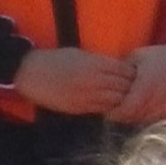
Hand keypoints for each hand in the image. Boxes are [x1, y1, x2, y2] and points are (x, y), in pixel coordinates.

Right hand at [16, 47, 134, 117]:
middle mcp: (93, 79)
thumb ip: (101, 62)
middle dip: (131, 88)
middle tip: (134, 89)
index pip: (125, 71)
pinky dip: (111, 107)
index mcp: (95, 64)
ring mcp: (86, 95)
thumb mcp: (81, 55)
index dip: (133, 74)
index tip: (135, 75)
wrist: (30, 72)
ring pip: (117, 100)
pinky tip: (112, 105)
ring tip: (124, 98)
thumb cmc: (55, 60)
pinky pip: (103, 109)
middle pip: (124, 86)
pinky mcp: (79, 107)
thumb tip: (120, 68)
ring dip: (123, 99)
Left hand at [112, 44, 165, 128]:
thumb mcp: (136, 57)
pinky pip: (160, 118)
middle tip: (115, 114)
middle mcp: (158, 95)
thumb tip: (103, 78)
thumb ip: (121, 71)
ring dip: (136, 118)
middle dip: (124, 117)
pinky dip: (150, 118)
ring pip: (147, 119)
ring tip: (128, 114)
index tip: (108, 112)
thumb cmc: (158, 56)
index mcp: (146, 84)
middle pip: (136, 116)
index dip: (116, 113)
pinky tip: (143, 113)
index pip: (128, 107)